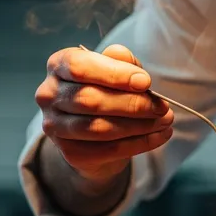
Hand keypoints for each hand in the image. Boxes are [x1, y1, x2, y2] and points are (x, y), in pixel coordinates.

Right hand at [35, 44, 173, 182]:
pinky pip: (109, 149)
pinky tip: (160, 136)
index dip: (114, 74)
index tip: (146, 82)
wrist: (94, 131)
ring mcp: (56, 126)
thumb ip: (123, 63)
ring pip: (100, 128)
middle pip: (91, 100)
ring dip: (140, 126)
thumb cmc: (106, 89)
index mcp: (58, 65)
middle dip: (132, 104)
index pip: (80, 68)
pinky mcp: (71, 152)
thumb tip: (137, 74)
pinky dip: (140, 143)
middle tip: (163, 106)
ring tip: (166, 121)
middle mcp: (49, 95)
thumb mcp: (115, 69)